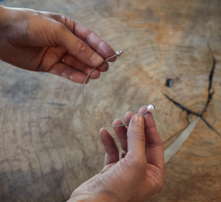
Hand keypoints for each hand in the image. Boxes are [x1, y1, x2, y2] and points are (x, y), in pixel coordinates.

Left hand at [0, 6, 115, 82]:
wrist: (1, 34)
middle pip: (84, 53)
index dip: (101, 47)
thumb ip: (78, 47)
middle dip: (95, 60)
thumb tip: (97, 60)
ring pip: (76, 64)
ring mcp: (56, 53)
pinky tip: (83, 80)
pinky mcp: (48, 65)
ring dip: (86, 70)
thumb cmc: (29, 24)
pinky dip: (73, 76)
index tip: (113, 56)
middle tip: (105, 68)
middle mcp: (63, 41)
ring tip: (96, 75)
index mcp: (68, 27)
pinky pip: (64, 72)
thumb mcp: (58, 32)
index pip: (89, 38)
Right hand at [68, 106, 163, 201]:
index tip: (144, 113)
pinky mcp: (111, 171)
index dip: (150, 128)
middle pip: (141, 143)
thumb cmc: (117, 191)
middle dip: (135, 128)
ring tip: (117, 121)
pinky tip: (104, 132)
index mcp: (153, 175)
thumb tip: (138, 119)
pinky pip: (112, 151)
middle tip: (130, 114)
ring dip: (122, 132)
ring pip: (126, 146)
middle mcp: (141, 173)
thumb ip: (138, 139)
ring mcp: (125, 171)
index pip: (155, 145)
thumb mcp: (134, 162)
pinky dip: (109, 141)